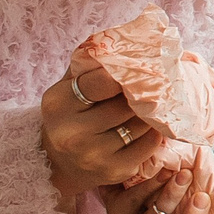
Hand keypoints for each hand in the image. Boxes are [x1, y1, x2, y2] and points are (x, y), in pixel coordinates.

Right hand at [40, 60, 163, 193]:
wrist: (58, 163)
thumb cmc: (69, 115)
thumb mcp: (67, 87)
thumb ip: (89, 66)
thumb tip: (128, 42)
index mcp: (57, 104)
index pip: (101, 82)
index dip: (124, 74)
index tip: (138, 68)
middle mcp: (71, 133)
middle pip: (125, 105)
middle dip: (141, 94)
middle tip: (155, 84)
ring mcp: (93, 155)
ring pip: (140, 124)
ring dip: (150, 113)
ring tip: (151, 105)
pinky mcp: (114, 171)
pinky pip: (148, 144)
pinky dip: (154, 133)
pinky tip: (151, 126)